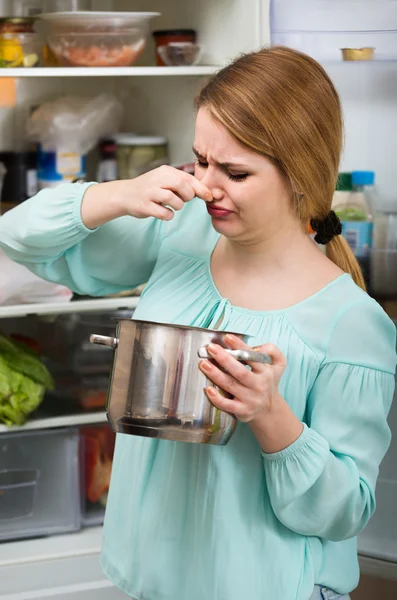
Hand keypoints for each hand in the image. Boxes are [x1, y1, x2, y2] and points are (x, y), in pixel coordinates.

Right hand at [81, 165, 212, 228]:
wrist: (125, 195)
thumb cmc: (151, 189)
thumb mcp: (166, 180)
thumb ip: (183, 184)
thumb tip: (207, 192)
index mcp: (165, 171)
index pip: (188, 178)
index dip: (201, 189)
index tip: (209, 196)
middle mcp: (157, 179)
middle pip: (182, 186)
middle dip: (188, 196)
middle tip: (183, 200)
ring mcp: (150, 192)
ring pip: (174, 200)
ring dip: (178, 206)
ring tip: (173, 205)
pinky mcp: (145, 205)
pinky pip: (164, 213)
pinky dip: (168, 215)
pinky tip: (164, 212)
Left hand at [198, 334, 286, 423]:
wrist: (269, 409)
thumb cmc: (267, 381)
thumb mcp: (278, 365)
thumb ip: (273, 351)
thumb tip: (259, 347)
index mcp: (266, 371)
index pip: (252, 357)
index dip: (239, 346)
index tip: (227, 337)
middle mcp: (259, 385)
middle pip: (240, 371)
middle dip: (224, 359)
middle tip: (211, 348)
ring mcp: (251, 399)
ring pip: (231, 386)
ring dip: (215, 374)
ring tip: (204, 364)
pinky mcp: (242, 411)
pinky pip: (227, 405)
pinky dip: (217, 398)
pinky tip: (207, 389)